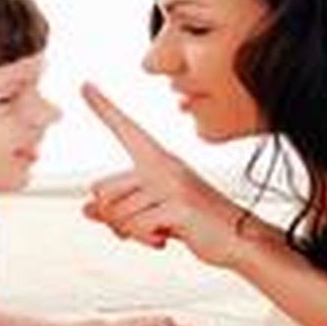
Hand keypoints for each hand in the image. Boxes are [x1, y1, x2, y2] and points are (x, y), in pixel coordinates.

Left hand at [81, 83, 255, 267]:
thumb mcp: (154, 212)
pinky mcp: (179, 207)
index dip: (104, 107)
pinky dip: (145, 239)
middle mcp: (165, 166)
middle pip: (102, 189)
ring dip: (130, 232)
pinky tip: (164, 239)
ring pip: (117, 213)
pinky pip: (136, 226)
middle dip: (112, 217)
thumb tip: (85, 209)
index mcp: (159, 160)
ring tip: (156, 232)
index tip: (85, 85)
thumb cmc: (198, 223)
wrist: (241, 239)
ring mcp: (173, 185)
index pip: (126, 129)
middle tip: (138, 227)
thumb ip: (119, 210)